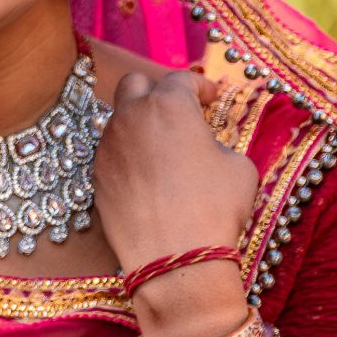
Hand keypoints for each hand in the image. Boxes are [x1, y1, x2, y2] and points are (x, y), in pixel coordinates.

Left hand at [92, 68, 257, 336]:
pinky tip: (149, 174)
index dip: (199, 85)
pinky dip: (129, 153)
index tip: (211, 96)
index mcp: (168, 106)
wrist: (173, 257)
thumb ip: (219, 144)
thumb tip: (206, 146)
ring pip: (120, 118)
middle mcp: (130, 117)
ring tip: (165, 147)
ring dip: (141, 123)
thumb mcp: (239, 169)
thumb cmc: (214, 207)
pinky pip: (112, 151)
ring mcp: (108, 145)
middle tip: (180, 110)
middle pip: (136, 84)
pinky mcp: (96, 174)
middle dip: (157, 90)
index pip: (181, 79)